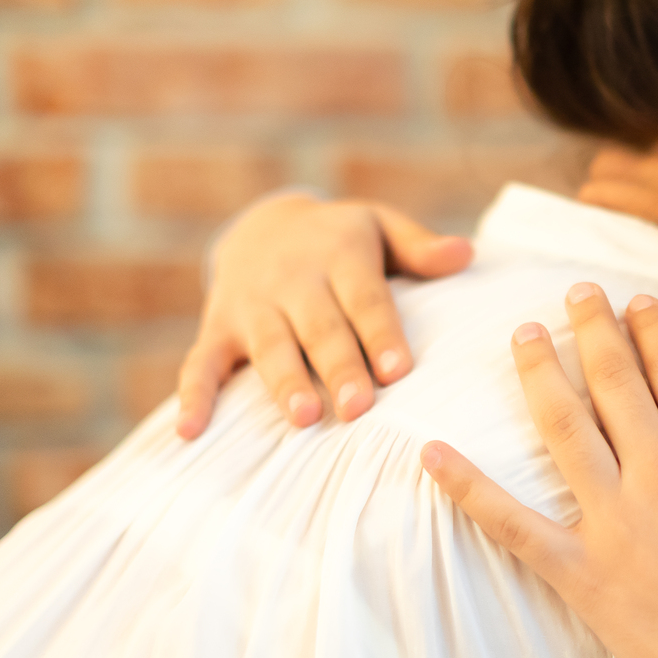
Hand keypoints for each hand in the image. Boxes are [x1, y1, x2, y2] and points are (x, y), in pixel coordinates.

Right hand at [176, 193, 472, 437]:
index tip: (398, 370)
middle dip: (338, 368)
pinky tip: (191, 432)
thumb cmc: (341, 240)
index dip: (379, 333)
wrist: (262, 225)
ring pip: (269, 346)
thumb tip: (465, 254)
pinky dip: (193, 396)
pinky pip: (201, 362)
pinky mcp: (218, 327)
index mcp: (340, 254)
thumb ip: (419, 247)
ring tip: (303, 419)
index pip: (364, 298)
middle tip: (358, 409)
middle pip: (319, 328)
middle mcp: (293, 279)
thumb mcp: (380, 228)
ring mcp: (251, 305)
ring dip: (283, 382)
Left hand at [421, 283, 657, 657]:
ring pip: (565, 430)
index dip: (653, 329)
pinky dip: (468, 489)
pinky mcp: (579, 572)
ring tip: (524, 336)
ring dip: (541, 375)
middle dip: (593, 329)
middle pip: (615, 384)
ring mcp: (612, 524)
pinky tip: (432, 454)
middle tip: (575, 293)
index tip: (636, 299)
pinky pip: (511, 526)